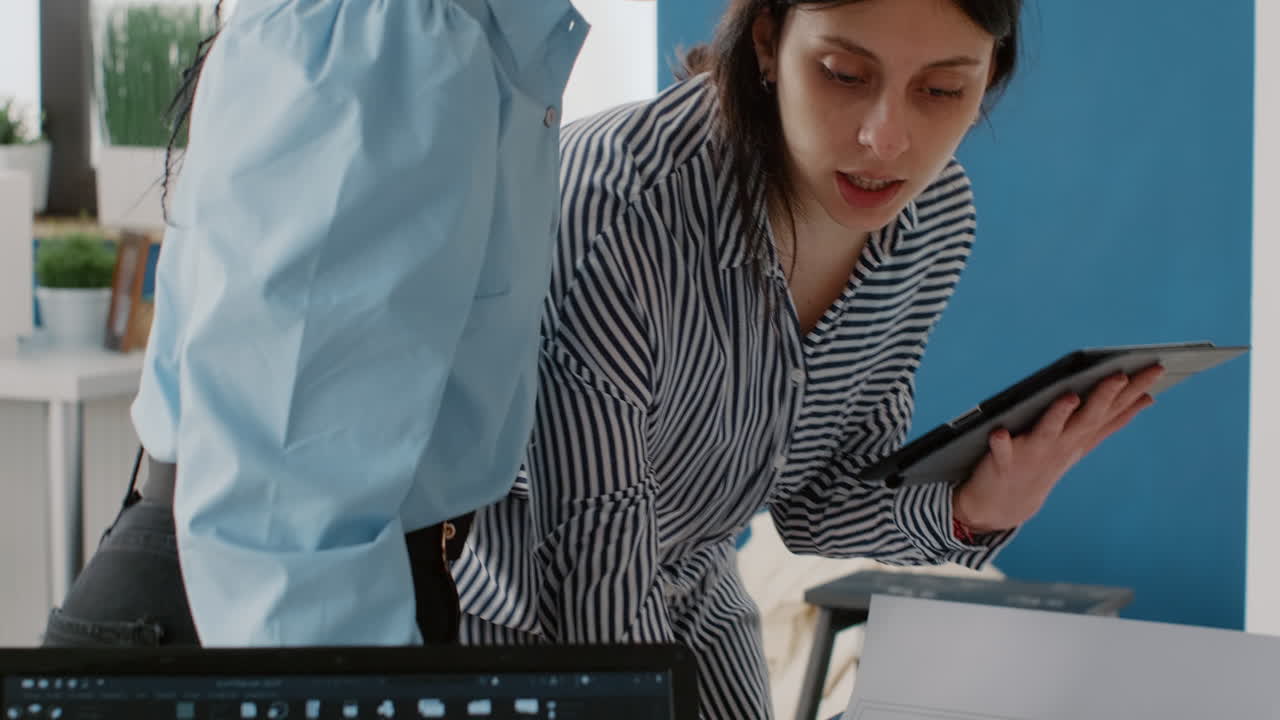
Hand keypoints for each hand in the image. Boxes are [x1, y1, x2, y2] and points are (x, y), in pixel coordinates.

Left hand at [953, 364, 1165, 532]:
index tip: (1157, 367)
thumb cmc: (1047, 460)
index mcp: (1081, 436)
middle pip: (1086, 418)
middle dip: (1102, 396)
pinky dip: (1001, 443)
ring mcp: (1033, 453)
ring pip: (1047, 431)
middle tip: (1119, 375)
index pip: (1113, 410)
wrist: (1007, 503)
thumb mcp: (1081, 441)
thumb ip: (1110, 420)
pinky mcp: (1002, 461)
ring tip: (1069, 397)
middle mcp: (1061, 444)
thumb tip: (1147, 397)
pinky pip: (1001, 451)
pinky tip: (998, 432)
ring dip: (1058, 416)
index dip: (1135, 390)